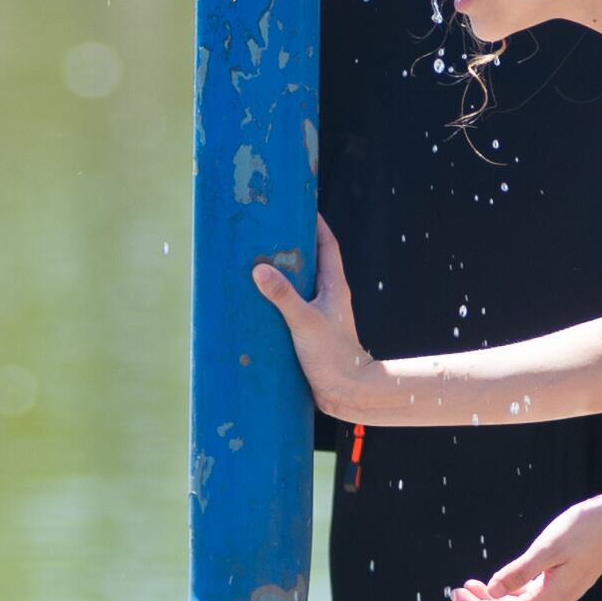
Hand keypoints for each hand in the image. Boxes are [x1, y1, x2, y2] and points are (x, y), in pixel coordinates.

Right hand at [250, 227, 376, 414]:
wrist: (347, 393)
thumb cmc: (333, 356)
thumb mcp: (304, 322)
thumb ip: (282, 296)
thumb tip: (260, 269)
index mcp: (334, 287)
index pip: (327, 246)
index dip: (316, 224)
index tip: (300, 207)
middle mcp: (328, 297)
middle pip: (311, 263)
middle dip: (291, 247)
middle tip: (267, 232)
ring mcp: (319, 315)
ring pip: (299, 286)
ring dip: (281, 275)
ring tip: (254, 262)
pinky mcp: (308, 333)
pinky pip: (290, 308)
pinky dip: (275, 301)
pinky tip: (256, 303)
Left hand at [452, 493, 601, 600]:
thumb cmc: (587, 527)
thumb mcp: (548, 548)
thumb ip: (519, 571)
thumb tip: (493, 592)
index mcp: (553, 595)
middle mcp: (557, 598)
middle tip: (456, 592)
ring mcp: (562, 590)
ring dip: (494, 598)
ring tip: (469, 584)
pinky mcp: (566, 579)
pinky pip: (531, 594)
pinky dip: (510, 590)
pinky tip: (498, 579)